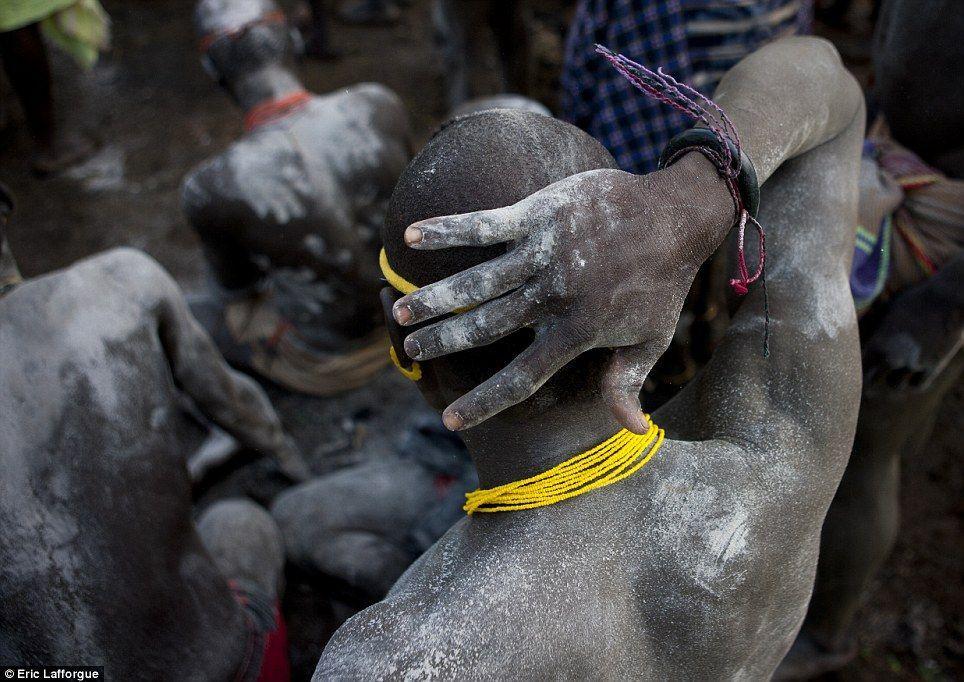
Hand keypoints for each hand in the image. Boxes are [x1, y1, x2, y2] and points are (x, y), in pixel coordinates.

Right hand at [392, 153, 732, 431]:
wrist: (676, 215)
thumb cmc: (660, 283)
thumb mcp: (650, 339)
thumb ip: (628, 383)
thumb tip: (631, 431)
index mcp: (578, 331)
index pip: (522, 376)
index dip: (485, 401)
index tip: (451, 421)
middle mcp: (555, 295)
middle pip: (486, 327)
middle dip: (443, 342)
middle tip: (411, 353)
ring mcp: (544, 252)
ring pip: (476, 282)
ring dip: (434, 297)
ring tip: (400, 312)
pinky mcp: (539, 214)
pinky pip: (484, 225)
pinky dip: (447, 230)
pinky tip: (412, 235)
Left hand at [864, 261, 963, 392]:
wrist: (947, 299)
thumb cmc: (916, 300)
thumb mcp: (889, 312)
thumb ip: (878, 331)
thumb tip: (867, 340)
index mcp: (877, 342)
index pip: (858, 366)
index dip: (856, 369)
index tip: (856, 371)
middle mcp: (891, 356)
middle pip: (871, 382)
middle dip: (870, 382)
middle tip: (868, 386)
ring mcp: (912, 363)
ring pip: (895, 386)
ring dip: (893, 382)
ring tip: (893, 376)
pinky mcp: (932, 366)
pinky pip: (917, 385)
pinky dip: (913, 383)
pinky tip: (912, 377)